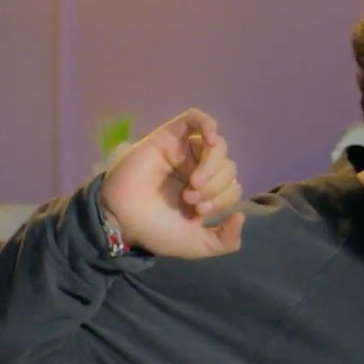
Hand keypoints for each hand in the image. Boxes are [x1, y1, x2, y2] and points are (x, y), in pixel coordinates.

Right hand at [99, 108, 244, 258]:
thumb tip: (242, 217)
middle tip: (191, 200)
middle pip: (229, 166)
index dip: (224, 200)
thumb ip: (225, 241)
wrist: (122, 221)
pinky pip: (195, 118)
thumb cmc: (155, 230)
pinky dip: (208, 124)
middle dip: (215, 187)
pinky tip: (210, 141)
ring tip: (193, 184)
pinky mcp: (169, 136)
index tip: (199, 214)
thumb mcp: (196, 244)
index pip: (233, 187)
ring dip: (212, 167)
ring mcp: (184, 151)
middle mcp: (199, 169)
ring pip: (217, 146)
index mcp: (208, 192)